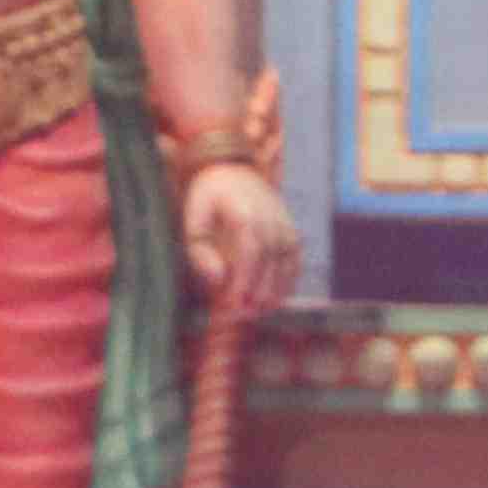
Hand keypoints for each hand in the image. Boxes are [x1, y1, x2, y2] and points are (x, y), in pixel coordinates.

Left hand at [182, 158, 299, 318]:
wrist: (232, 171)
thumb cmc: (207, 198)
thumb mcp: (192, 218)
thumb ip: (199, 250)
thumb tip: (217, 279)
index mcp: (245, 210)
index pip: (251, 250)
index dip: (245, 279)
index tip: (233, 303)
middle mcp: (271, 216)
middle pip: (271, 260)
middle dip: (259, 292)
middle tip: (243, 316)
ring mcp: (285, 223)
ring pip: (287, 263)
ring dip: (275, 291)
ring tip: (258, 313)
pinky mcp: (291, 231)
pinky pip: (295, 261)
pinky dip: (287, 282)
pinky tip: (273, 300)